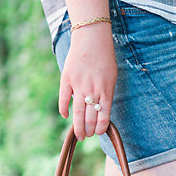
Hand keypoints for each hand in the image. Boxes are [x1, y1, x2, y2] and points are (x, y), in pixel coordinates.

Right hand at [58, 23, 115, 138]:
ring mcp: (79, 85)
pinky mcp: (67, 78)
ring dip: (78, 126)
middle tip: (86, 137)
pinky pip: (64, 98)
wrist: (92, 39)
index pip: (103, 116)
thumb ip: (105, 94)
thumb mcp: (111, 78)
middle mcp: (93, 90)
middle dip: (88, 131)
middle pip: (90, 117)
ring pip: (78, 112)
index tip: (97, 134)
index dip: (100, 128)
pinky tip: (66, 116)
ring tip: (79, 134)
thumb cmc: (105, 59)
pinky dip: (64, 109)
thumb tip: (99, 112)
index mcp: (106, 90)